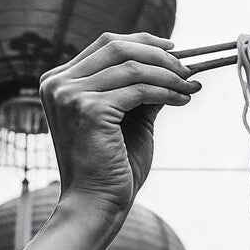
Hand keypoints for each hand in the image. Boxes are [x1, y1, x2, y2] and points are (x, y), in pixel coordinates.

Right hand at [39, 33, 199, 218]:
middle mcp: (58, 84)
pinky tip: (182, 99)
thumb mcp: (126, 121)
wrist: (95, 206)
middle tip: (187, 67)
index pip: (105, 45)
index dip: (142, 43)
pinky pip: (137, 89)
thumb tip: (171, 66)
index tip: (172, 50)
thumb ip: (139, 91)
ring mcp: (70, 95)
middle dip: (157, 54)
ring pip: (130, 66)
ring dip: (167, 74)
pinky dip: (165, 91)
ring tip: (190, 86)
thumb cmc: (110, 170)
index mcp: (59, 82)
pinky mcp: (88, 109)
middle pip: (116, 46)